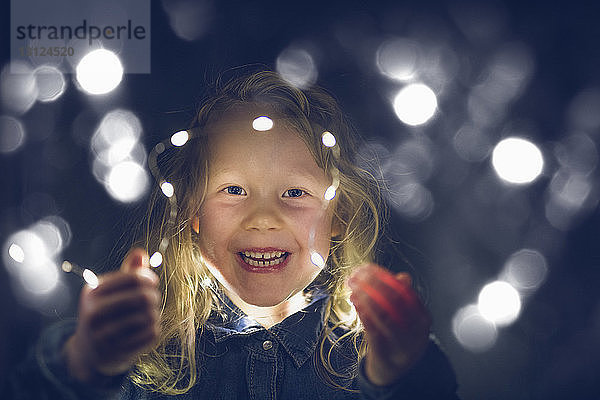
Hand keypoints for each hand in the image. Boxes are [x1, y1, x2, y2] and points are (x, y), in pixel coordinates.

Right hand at [64, 248, 160, 382]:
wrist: (89, 353)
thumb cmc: (104, 313)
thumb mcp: (109, 291)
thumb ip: (127, 272)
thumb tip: (140, 252)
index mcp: (92, 293)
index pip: (134, 278)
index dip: (149, 278)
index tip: (153, 282)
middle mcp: (94, 314)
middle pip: (144, 297)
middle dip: (154, 296)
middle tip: (153, 299)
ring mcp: (104, 335)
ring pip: (150, 316)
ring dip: (155, 313)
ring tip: (149, 314)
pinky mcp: (118, 351)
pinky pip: (151, 333)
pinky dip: (154, 329)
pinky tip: (146, 329)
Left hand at [348, 264, 430, 385]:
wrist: (396, 370)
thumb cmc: (400, 336)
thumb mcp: (407, 317)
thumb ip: (404, 297)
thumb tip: (403, 276)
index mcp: (423, 319)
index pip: (405, 292)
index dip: (385, 277)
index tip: (368, 267)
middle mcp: (416, 332)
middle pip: (394, 302)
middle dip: (373, 284)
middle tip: (357, 274)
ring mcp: (402, 345)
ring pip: (383, 315)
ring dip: (365, 296)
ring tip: (353, 286)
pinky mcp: (385, 354)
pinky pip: (373, 330)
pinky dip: (363, 313)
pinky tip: (354, 301)